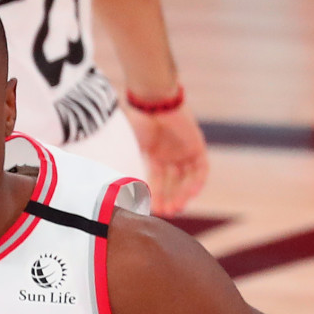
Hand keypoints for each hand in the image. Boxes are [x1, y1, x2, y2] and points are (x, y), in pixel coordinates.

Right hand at [124, 102, 208, 217]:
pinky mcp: (197, 145)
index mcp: (154, 154)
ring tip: (176, 208)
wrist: (152, 100)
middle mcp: (170, 154)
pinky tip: (191, 194)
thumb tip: (112, 187)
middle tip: (165, 213)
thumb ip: (125, 165)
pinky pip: (201, 169)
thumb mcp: (128, 146)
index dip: (154, 195)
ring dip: (182, 194)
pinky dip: (197, 182)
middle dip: (169, 199)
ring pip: (186, 179)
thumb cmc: (136, 120)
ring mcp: (184, 150)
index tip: (150, 209)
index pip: (156, 180)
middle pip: (172, 183)